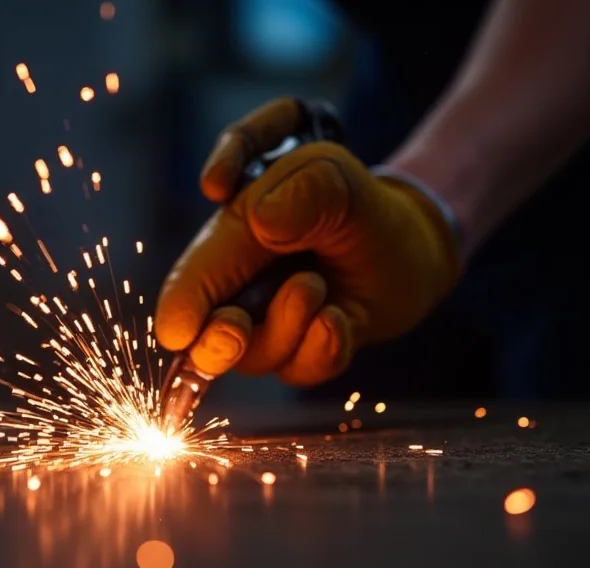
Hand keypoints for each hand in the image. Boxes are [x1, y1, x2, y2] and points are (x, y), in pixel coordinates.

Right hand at [155, 98, 461, 385]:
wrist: (411, 241)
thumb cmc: (361, 201)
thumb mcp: (338, 176)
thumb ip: (305, 188)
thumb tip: (263, 222)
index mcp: (232, 235)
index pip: (195, 277)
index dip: (181, 305)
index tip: (178, 333)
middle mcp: (242, 286)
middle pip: (207, 333)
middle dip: (215, 341)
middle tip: (235, 326)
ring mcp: (270, 322)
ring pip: (256, 356)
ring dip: (285, 328)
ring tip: (319, 289)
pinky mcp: (301, 350)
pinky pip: (300, 370)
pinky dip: (320, 351)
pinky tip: (341, 320)